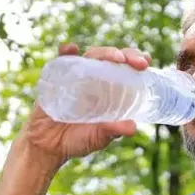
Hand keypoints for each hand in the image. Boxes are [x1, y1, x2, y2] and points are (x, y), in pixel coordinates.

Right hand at [17, 43, 151, 164]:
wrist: (47, 146)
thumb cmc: (77, 141)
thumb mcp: (99, 137)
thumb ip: (113, 131)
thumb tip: (133, 128)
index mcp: (110, 90)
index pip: (126, 69)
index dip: (136, 61)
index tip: (146, 62)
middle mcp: (95, 79)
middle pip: (112, 58)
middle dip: (127, 55)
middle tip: (139, 62)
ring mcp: (76, 76)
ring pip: (92, 56)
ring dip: (104, 53)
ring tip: (115, 58)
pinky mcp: (57, 78)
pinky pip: (61, 60)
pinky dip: (66, 51)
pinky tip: (70, 48)